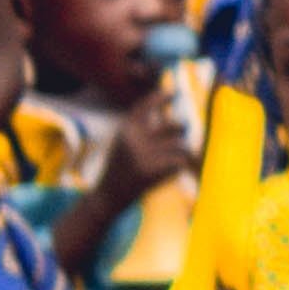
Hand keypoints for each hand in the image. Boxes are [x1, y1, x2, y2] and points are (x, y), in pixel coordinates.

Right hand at [97, 83, 194, 207]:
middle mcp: (134, 137)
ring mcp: (142, 154)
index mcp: (126, 128)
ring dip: (181, 154)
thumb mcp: (124, 141)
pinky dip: (178, 168)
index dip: (160, 98)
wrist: (107, 196)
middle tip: (180, 137)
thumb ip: (141, 128)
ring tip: (174, 161)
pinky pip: (178, 162)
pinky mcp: (150, 171)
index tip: (172, 93)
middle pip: (174, 126)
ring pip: (180, 146)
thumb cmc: (119, 168)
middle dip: (181, 132)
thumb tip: (169, 116)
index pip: (146, 106)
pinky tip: (170, 173)